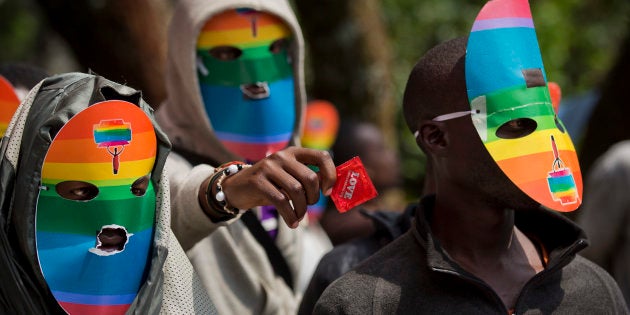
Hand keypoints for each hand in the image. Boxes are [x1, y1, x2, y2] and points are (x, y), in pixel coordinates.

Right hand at [221, 146, 335, 227]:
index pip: (321, 156)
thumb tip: (330, 188)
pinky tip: (292, 223)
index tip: (327, 191)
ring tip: (298, 217)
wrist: (237, 188)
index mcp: (294, 153)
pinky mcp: (258, 181)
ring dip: (301, 209)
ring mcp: (268, 167)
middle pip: (310, 178)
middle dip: (313, 198)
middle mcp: (282, 156)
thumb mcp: (289, 178)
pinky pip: (281, 200)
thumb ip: (307, 180)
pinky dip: (290, 215)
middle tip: (307, 207)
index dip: (330, 175)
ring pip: (296, 191)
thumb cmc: (270, 185)